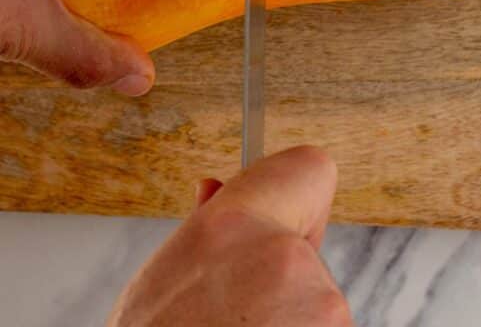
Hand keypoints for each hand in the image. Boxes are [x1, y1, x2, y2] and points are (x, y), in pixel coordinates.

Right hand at [108, 146, 353, 326]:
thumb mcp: (162, 280)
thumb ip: (206, 227)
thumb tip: (219, 189)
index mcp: (234, 224)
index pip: (311, 168)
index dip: (298, 198)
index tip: (287, 222)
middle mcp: (283, 259)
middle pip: (309, 249)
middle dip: (284, 276)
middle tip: (237, 313)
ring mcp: (319, 310)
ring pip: (318, 301)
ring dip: (291, 320)